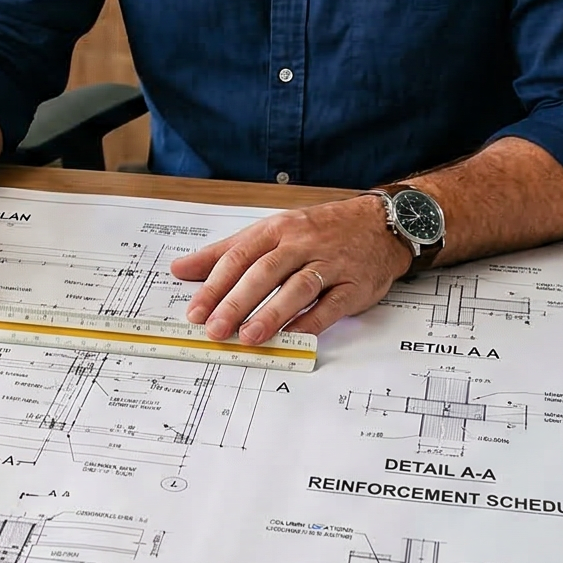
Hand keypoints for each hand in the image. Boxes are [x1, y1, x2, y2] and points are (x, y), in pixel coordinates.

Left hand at [171, 195, 411, 344]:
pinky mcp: (354, 285)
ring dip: (271, 313)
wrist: (380, 224)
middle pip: (264, 272)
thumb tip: (182, 269)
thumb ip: (226, 252)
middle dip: (236, 302)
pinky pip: (330, 305)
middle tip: (215, 328)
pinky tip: (292, 337)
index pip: (239, 255)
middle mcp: (302, 243)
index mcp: (277, 229)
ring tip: (248, 337)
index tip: (195, 310)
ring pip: (296, 287)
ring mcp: (330, 263)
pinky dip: (310, 322)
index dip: (215, 284)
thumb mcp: (272, 232)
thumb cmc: (320, 230)